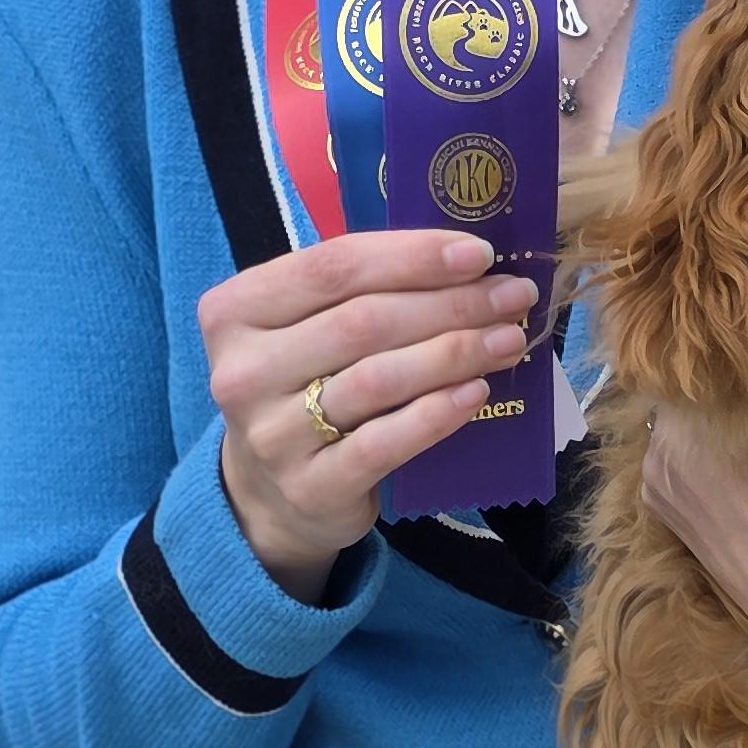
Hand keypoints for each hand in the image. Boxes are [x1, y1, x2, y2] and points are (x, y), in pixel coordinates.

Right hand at [201, 230, 537, 600]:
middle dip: (450, 304)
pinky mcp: (308, 487)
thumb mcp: (308, 330)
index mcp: (235, 311)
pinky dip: (437, 414)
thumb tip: (468, 262)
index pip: (333, 267)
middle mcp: (242, 371)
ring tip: (508, 340)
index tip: (480, 253)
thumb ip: (362, 292)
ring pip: (377, 379)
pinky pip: (383, 443)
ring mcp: (271, 435)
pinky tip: (477, 393)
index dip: (412, 256)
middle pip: (362, 321)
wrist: (269, 494)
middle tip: (511, 297)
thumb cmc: (304, 389)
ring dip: (455, 354)